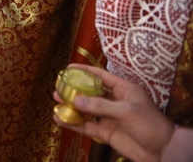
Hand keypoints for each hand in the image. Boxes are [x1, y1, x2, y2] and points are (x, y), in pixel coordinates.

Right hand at [53, 64, 174, 161]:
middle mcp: (113, 101)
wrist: (161, 150)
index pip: (100, 75)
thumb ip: (100, 105)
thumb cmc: (150, 124)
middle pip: (89, 91)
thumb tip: (76, 100)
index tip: (68, 67)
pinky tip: (60, 120)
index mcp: (122, 89)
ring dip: (71, 106)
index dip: (84, 70)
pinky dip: (73, 124)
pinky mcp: (105, 131)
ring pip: (85, 109)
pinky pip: (86, 126)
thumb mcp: (126, 110)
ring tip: (55, 101)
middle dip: (73, 89)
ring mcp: (108, 116)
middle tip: (58, 87)